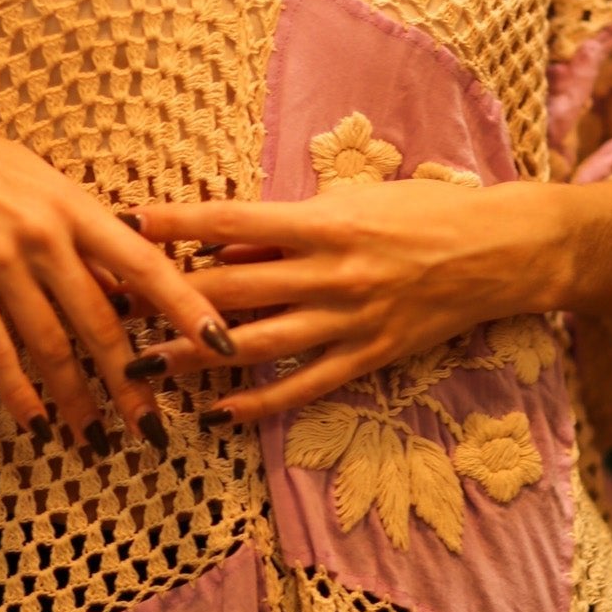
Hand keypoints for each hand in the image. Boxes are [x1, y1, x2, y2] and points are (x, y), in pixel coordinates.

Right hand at [0, 63, 234, 453]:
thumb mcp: (30, 174)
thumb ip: (72, 224)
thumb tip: (116, 276)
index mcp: (71, 201)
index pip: (145, 264)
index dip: (187, 307)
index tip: (223, 343)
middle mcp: (44, 233)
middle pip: (103, 321)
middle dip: (132, 383)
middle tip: (155, 430)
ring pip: (53, 345)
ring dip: (76, 401)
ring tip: (94, 441)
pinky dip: (19, 391)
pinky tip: (35, 423)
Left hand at [125, 178, 570, 423]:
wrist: (501, 251)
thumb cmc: (422, 213)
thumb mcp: (353, 201)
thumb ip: (285, 230)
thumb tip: (220, 253)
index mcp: (326, 222)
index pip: (233, 221)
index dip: (177, 223)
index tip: (127, 222)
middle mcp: (333, 272)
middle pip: (230, 290)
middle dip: (165, 299)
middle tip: (110, 306)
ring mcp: (351, 321)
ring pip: (256, 344)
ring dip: (195, 357)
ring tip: (145, 367)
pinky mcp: (370, 358)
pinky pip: (303, 386)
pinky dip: (258, 401)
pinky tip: (219, 410)